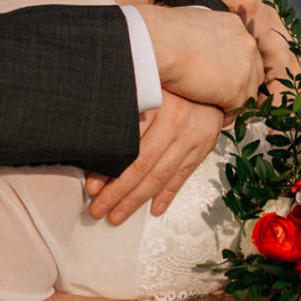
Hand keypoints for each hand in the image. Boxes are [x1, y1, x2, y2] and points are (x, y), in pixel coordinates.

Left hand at [85, 92, 223, 224]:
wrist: (208, 85)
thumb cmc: (169, 88)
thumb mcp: (144, 92)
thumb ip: (122, 115)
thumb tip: (93, 148)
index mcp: (154, 104)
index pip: (127, 145)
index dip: (107, 170)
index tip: (92, 187)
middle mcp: (174, 121)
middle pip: (142, 165)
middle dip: (118, 192)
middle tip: (98, 209)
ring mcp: (190, 136)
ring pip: (159, 175)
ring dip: (136, 200)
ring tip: (118, 215)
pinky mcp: (202, 147)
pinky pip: (181, 176)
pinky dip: (167, 195)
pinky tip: (154, 210)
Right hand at [134, 4, 257, 109]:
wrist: (159, 44)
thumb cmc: (162, 33)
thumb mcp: (191, 23)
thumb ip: (203, 37)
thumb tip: (195, 48)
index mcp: (234, 26)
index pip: (243, 52)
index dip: (233, 69)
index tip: (220, 78)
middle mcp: (247, 44)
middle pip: (253, 73)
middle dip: (238, 87)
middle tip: (220, 97)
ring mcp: (246, 68)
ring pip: (248, 94)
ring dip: (233, 103)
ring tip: (214, 108)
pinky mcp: (238, 90)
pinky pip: (237, 110)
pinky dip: (226, 115)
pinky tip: (211, 114)